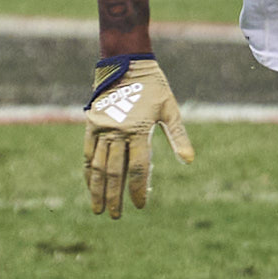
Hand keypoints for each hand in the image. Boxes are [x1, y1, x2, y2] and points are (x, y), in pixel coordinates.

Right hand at [82, 54, 195, 218]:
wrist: (125, 63)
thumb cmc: (154, 86)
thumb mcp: (170, 109)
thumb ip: (178, 136)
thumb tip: (189, 161)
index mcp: (139, 130)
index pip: (138, 168)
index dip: (138, 189)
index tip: (140, 205)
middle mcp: (118, 132)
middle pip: (115, 172)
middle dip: (115, 197)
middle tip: (116, 216)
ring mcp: (102, 129)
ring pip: (99, 166)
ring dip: (98, 190)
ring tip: (99, 209)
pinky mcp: (92, 125)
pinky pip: (88, 154)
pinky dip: (89, 172)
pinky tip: (90, 185)